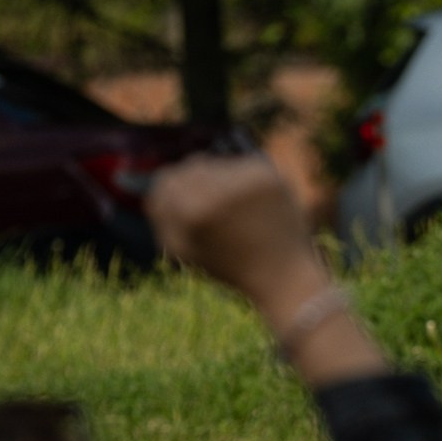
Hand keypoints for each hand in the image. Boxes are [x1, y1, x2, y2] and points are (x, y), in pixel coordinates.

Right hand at [149, 155, 316, 302]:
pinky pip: (242, 167)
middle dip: (195, 185)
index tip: (182, 206)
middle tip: (213, 209)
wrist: (284, 275)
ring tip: (236, 212)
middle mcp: (219, 191)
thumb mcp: (185, 249)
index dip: (170, 194)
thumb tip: (157, 185)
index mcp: (194, 212)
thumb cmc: (231, 267)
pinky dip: (243, 182)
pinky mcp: (268, 176)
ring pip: (217, 165)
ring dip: (220, 182)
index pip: (166, 181)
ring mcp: (246, 180)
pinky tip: (254, 206)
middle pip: (191, 167)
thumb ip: (163, 216)